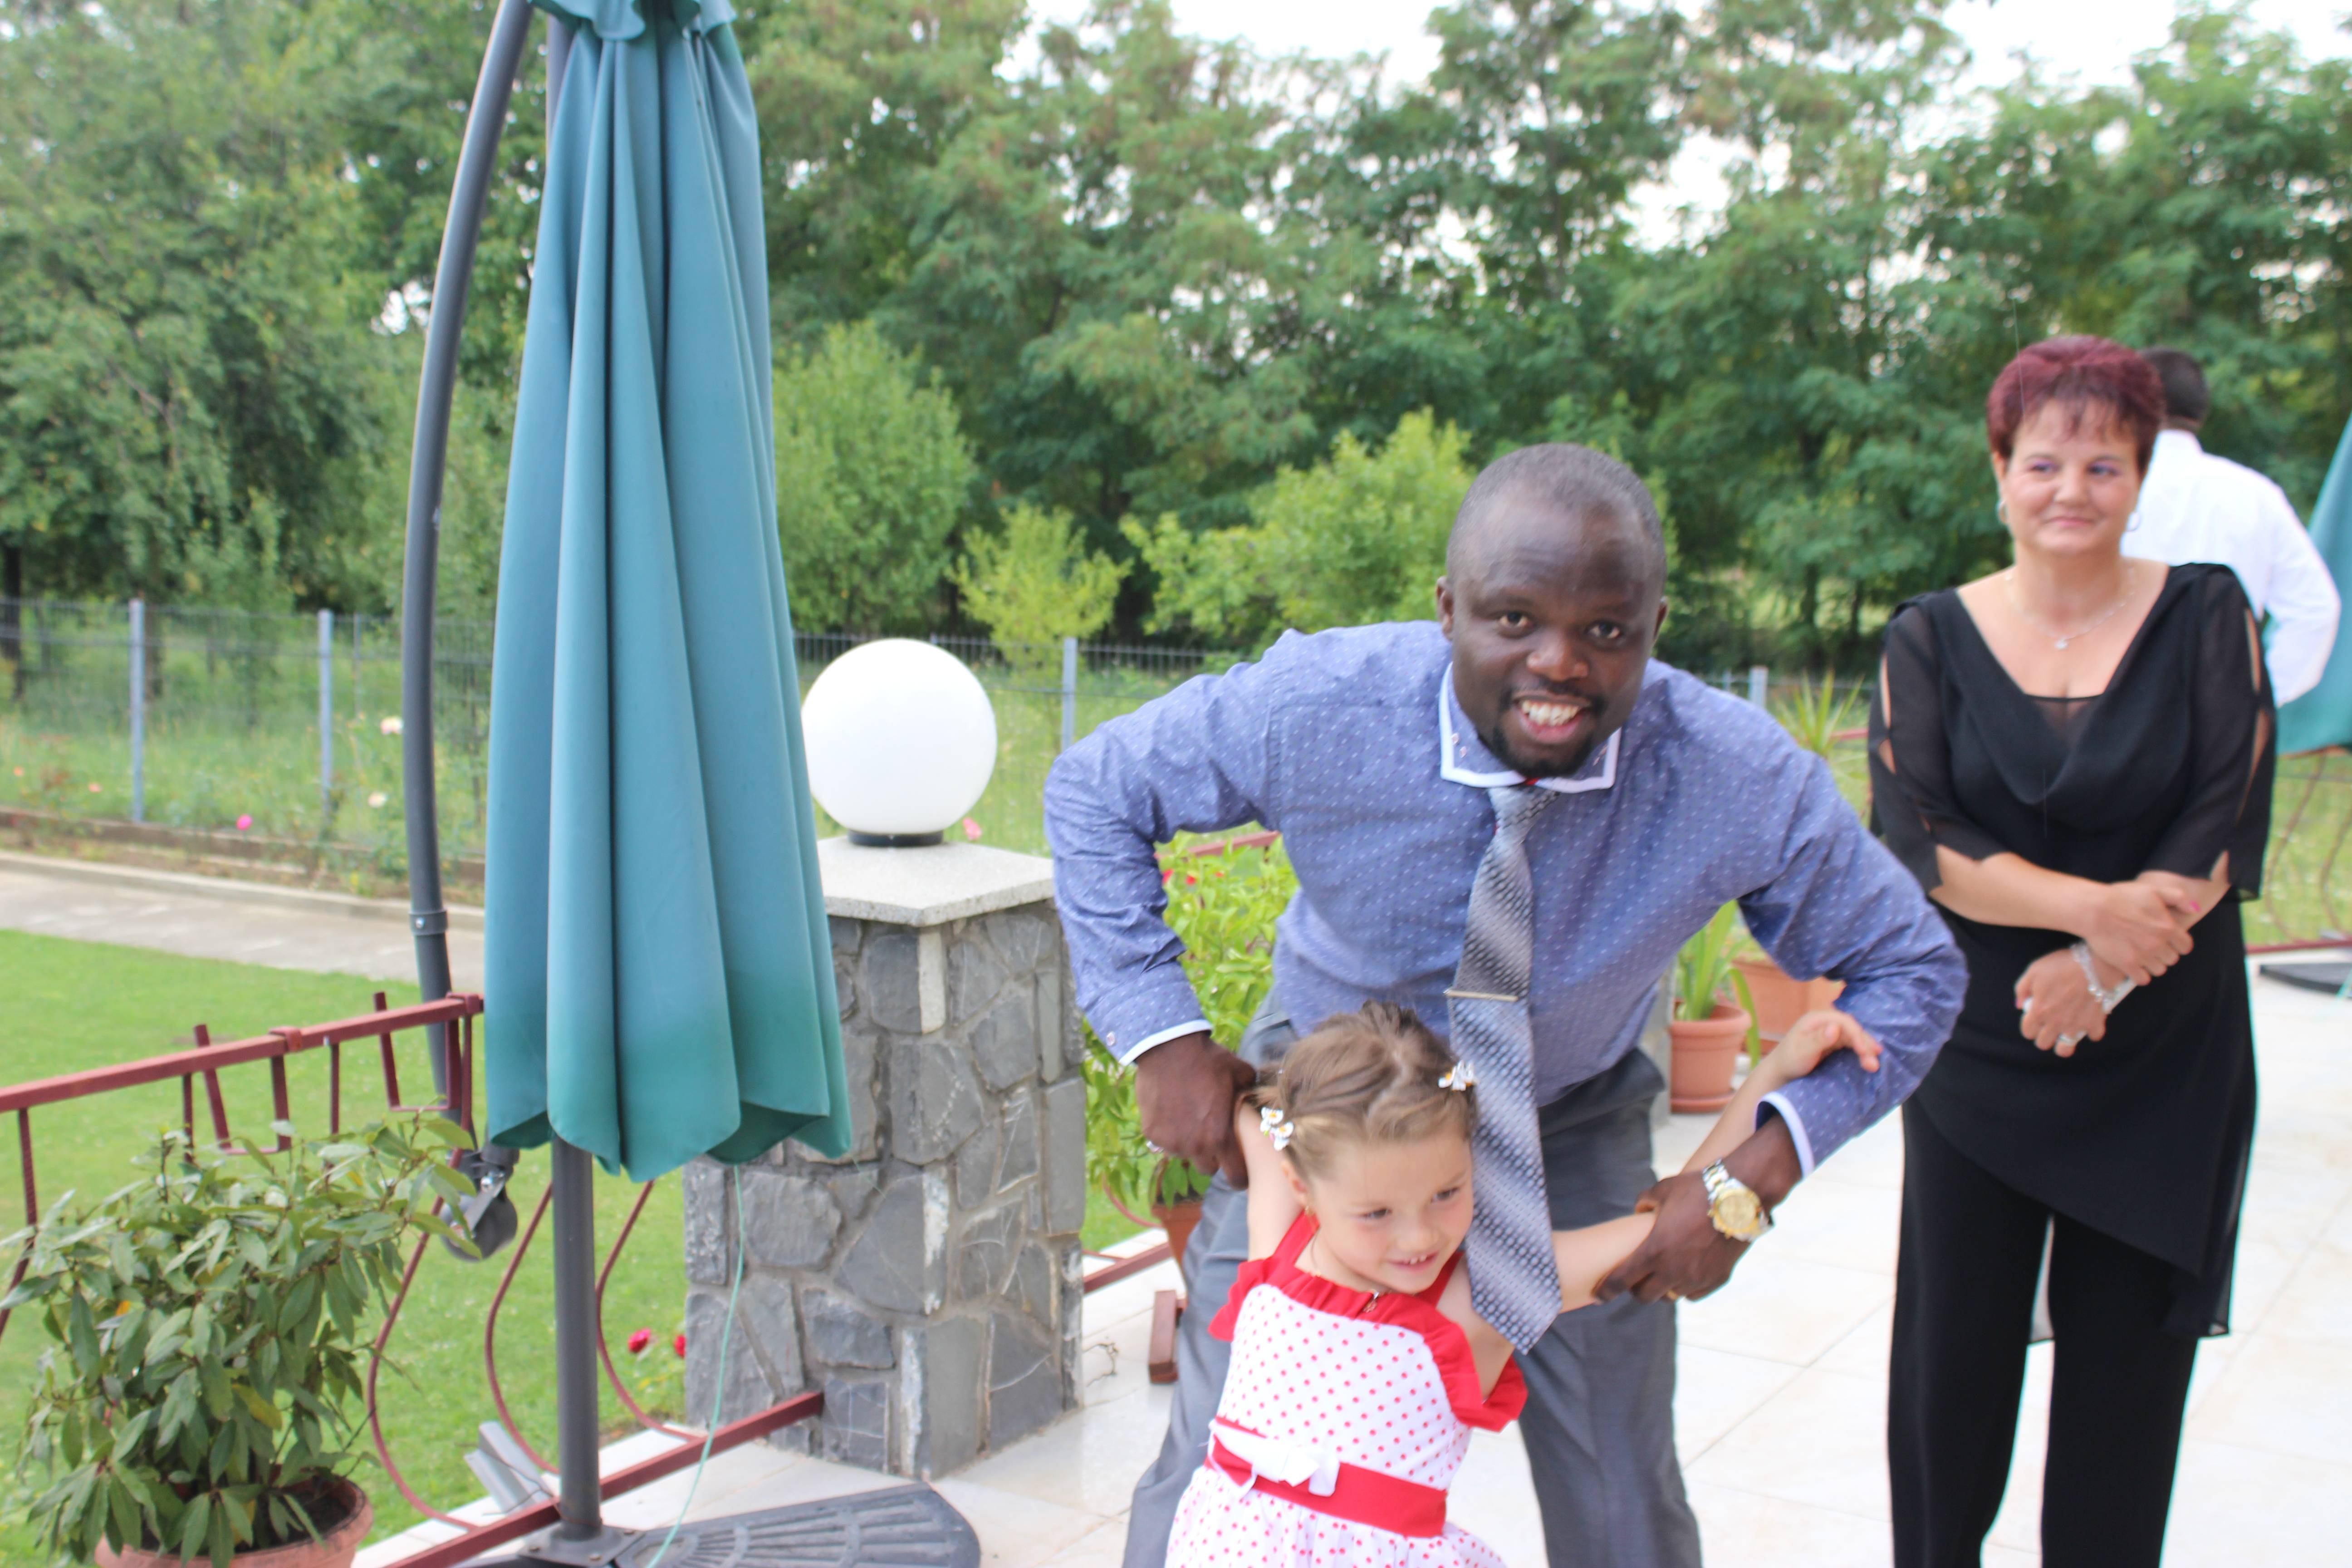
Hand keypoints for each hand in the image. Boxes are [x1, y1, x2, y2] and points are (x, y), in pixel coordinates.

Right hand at [1133, 1031, 1258, 1186]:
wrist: (1168, 1047)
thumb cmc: (1208, 1061)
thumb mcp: (1240, 1073)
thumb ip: (1250, 1091)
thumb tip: (1255, 1095)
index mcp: (1220, 1137)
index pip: (1235, 1177)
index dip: (1240, 1177)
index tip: (1240, 1171)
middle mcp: (1194, 1146)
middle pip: (1208, 1168)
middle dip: (1212, 1156)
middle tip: (1212, 1134)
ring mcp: (1170, 1142)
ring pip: (1184, 1154)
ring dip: (1189, 1143)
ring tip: (1189, 1117)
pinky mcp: (1151, 1133)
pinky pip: (1164, 1141)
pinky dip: (1169, 1132)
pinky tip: (1171, 1110)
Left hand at [1598, 1118, 1799, 1304]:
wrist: (1741, 1196)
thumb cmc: (1697, 1189)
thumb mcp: (1663, 1190)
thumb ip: (1644, 1203)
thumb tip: (1639, 1211)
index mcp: (1654, 1250)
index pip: (1622, 1279)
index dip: (1608, 1289)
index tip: (1600, 1295)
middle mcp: (1674, 1270)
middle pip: (1645, 1295)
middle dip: (1636, 1289)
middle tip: (1635, 1278)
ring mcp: (1697, 1277)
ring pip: (1670, 1296)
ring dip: (1662, 1288)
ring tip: (1661, 1274)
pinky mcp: (1717, 1279)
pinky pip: (1693, 1294)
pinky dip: (1685, 1288)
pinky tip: (1684, 1274)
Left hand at [1759, 1009, 1882, 1086]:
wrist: (1782, 1072)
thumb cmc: (1789, 1060)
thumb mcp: (1802, 1051)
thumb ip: (1818, 1040)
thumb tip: (1835, 1027)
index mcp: (1817, 1018)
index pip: (1843, 1022)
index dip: (1857, 1035)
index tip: (1864, 1051)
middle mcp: (1826, 1022)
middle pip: (1852, 1029)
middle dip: (1865, 1044)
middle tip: (1874, 1063)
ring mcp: (1831, 1032)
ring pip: (1854, 1037)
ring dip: (1866, 1049)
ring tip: (1875, 1065)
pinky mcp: (1834, 1042)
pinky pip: (1852, 1044)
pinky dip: (1861, 1052)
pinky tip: (1869, 1059)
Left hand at [2013, 949, 2105, 1056]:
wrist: (2093, 965)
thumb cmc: (2062, 966)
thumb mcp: (2034, 971)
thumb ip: (2022, 989)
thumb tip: (2019, 1005)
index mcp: (2038, 1011)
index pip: (2028, 1031)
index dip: (2029, 1027)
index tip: (2034, 1020)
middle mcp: (2055, 1023)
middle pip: (2043, 1043)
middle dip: (2044, 1036)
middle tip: (2049, 1026)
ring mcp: (2075, 1026)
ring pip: (2065, 1050)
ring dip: (2063, 1044)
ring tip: (2065, 1034)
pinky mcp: (2094, 1024)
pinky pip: (2093, 1036)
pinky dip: (2091, 1031)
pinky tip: (2089, 1021)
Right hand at [2077, 880, 2197, 985]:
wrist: (2093, 909)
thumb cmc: (2121, 897)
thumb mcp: (2153, 890)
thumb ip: (2178, 897)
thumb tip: (2195, 909)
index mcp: (2168, 927)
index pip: (2185, 946)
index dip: (2178, 943)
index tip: (2168, 940)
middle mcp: (2159, 944)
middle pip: (2172, 959)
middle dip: (2164, 952)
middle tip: (2150, 944)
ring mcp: (2143, 956)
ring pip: (2159, 970)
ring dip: (2153, 964)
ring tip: (2141, 954)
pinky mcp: (2127, 965)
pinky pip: (2142, 979)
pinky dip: (2140, 974)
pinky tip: (2133, 965)